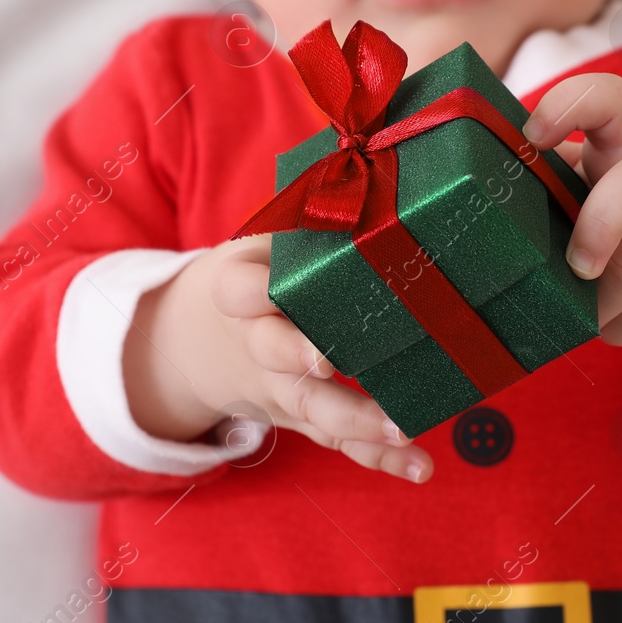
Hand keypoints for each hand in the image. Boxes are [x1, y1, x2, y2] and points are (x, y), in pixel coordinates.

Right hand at [124, 236, 433, 482]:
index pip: (237, 289)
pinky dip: (378, 458)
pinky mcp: (304, 418)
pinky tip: (420, 466)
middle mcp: (258, 344)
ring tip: (401, 429)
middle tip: (329, 362)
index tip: (271, 292)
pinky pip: (340, 443)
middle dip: (299, 359)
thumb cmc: (260, 273)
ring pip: (312, 409)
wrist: (201, 341)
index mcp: (242, 290)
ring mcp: (281, 388)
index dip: (251, 292)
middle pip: (273, 355)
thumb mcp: (267, 238)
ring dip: (355, 420)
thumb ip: (311, 215)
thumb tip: (380, 156)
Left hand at [522, 73, 621, 346]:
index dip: (570, 108)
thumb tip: (455, 198)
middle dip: (600, 226)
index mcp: (620, 142)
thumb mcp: (585, 183)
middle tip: (576, 266)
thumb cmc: (616, 211)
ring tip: (572, 308)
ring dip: (595, 301)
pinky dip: (614, 326)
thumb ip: (540, 183)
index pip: (607, 99)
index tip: (534, 137)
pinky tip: (604, 318)